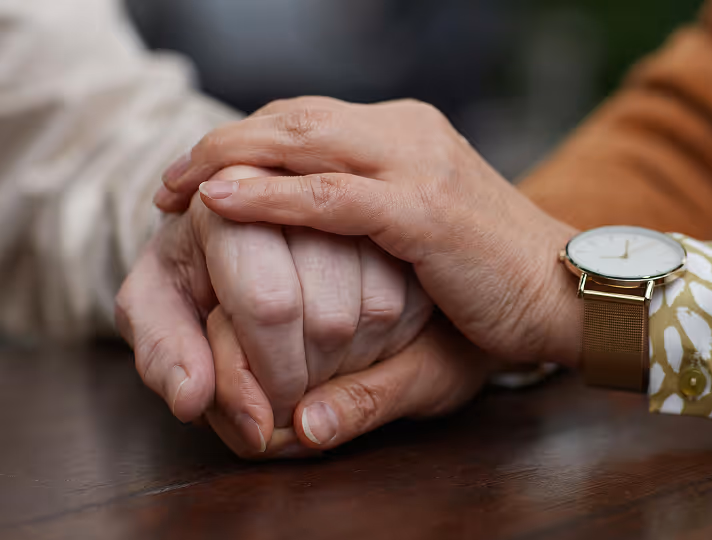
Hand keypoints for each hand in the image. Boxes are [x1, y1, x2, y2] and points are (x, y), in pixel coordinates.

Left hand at [116, 164, 431, 455]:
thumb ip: (164, 359)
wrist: (228, 244)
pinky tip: (344, 349)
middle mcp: (298, 181)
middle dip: (310, 378)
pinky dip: (382, 345)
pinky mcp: (397, 223)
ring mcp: (354, 198)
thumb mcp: (155, 314)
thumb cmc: (190, 279)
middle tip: (284, 400)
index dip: (270, 374)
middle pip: (329, 315)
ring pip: (377, 311)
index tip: (263, 414)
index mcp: (226, 195)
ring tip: (309, 373)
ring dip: (347, 367)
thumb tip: (193, 401)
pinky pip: (407, 303)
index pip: (268, 305)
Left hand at [155, 97, 583, 369]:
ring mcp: (418, 166)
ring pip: (303, 142)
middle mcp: (410, 133)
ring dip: (231, 159)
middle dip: (224, 144)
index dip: (248, 139)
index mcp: (409, 132)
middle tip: (171, 180)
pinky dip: (272, 196)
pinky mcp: (424, 212)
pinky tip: (223, 202)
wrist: (571, 290)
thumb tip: (312, 219)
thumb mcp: (427, 228)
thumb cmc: (497, 273)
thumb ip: (370, 211)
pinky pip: (331, 197)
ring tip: (176, 186)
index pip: (309, 117)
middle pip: (294, 117)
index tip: (201, 173)